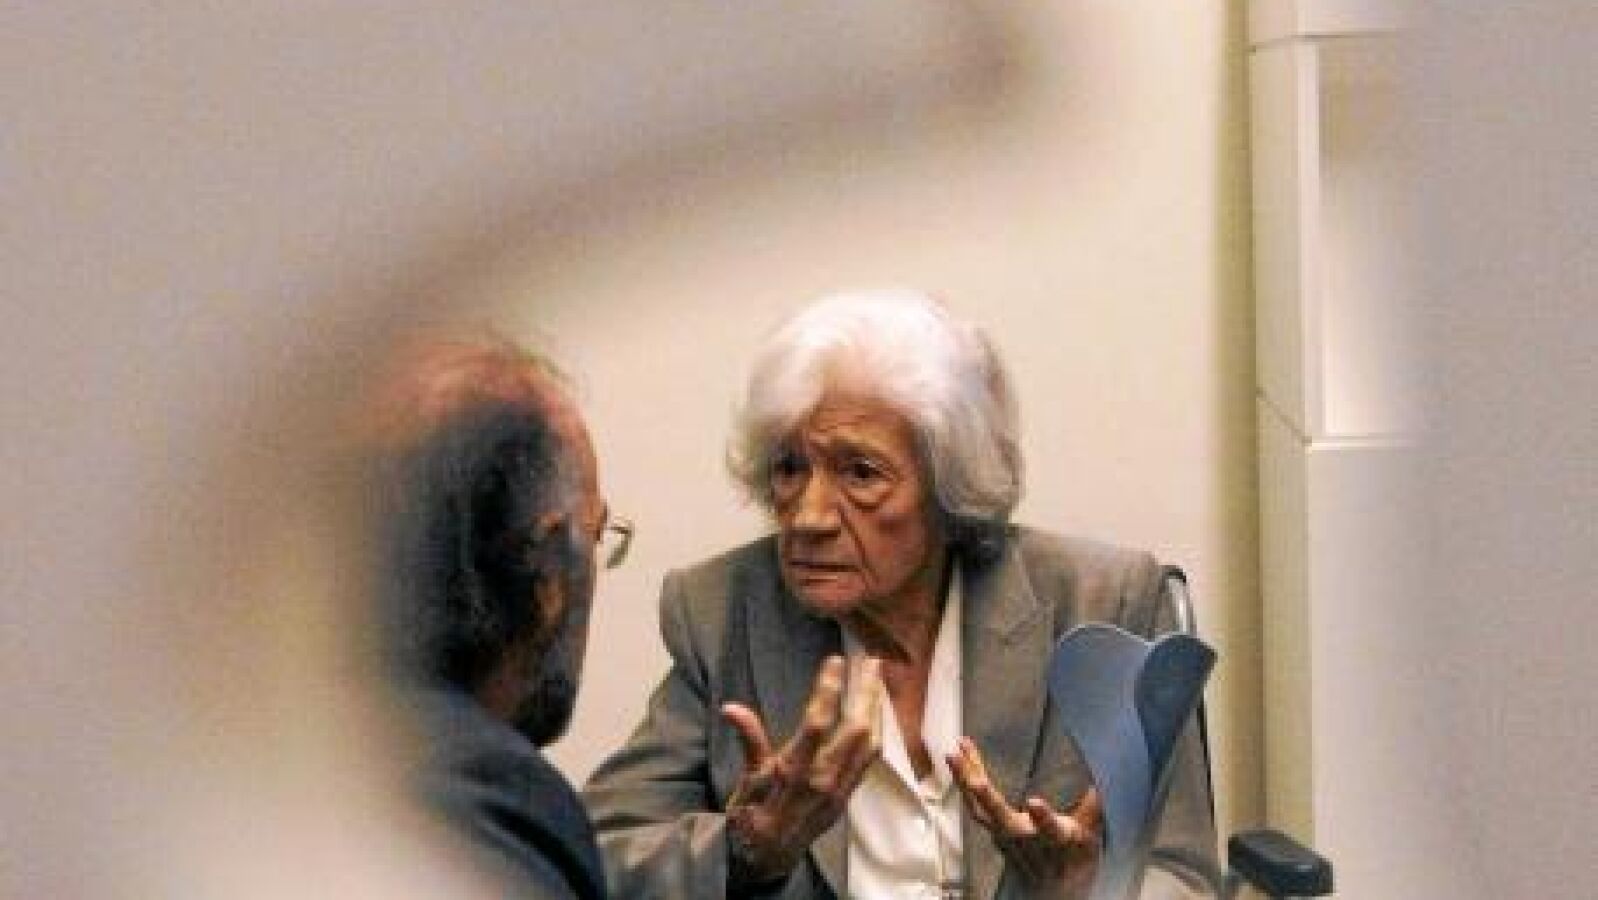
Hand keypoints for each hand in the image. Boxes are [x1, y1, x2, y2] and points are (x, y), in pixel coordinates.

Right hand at [720, 655, 883, 885]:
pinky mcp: (847, 797)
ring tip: (877, 682)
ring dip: (877, 710)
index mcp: (793, 771)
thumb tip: (731, 708)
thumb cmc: (752, 814)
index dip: (828, 689)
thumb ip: (748, 739)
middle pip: (856, 729)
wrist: (766, 855)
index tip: (835, 661)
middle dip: (867, 693)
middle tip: (871, 662)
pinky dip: (875, 734)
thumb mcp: (745, 776)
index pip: (817, 722)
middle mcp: (822, 780)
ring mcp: (839, 790)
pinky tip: (876, 717)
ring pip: (869, 744)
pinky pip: (869, 762)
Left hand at [948, 737, 1103, 896]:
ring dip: (966, 778)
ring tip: (955, 751)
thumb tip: (1106, 779)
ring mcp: (1004, 836)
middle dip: (983, 793)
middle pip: (1000, 816)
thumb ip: (1096, 806)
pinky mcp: (993, 830)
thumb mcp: (1092, 834)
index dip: (1043, 818)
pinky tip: (962, 758)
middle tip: (967, 766)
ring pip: (980, 808)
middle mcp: (1025, 839)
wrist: (1055, 888)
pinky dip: (967, 780)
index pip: (1051, 830)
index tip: (1035, 804)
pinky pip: (975, 804)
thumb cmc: (1075, 856)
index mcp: (1056, 839)